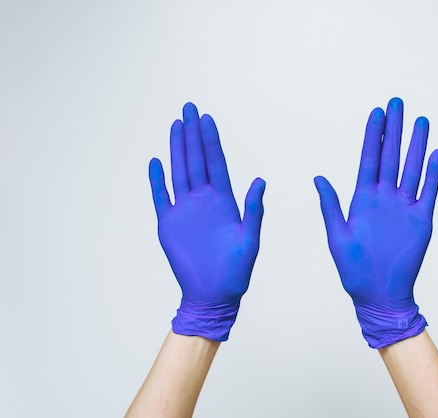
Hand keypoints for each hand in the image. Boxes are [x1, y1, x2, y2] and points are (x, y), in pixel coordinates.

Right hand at [148, 102, 265, 340]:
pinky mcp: (169, 225)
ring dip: (176, 149)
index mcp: (224, 201)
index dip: (211, 140)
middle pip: (196, 160)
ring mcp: (185, 211)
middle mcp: (203, 200)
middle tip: (189, 108)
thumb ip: (254, 209)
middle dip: (192, 134)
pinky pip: (160, 197)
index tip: (207, 119)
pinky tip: (155, 162)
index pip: (216, 163)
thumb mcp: (250, 238)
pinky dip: (156, 180)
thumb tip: (260, 180)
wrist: (215, 295)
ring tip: (175, 125)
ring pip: (179, 172)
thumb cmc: (236, 270)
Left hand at [314, 97, 437, 347]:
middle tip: (397, 103)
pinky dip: (433, 174)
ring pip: (411, 168)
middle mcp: (385, 198)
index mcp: (363, 199)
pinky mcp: (422, 221)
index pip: (370, 159)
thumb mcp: (337, 235)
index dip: (373, 136)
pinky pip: (429, 192)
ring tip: (420, 121)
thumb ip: (331, 205)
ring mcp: (404, 208)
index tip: (376, 112)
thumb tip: (318, 177)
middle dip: (394, 130)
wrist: (378, 294)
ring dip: (416, 145)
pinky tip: (435, 154)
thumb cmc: (354, 270)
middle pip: (391, 156)